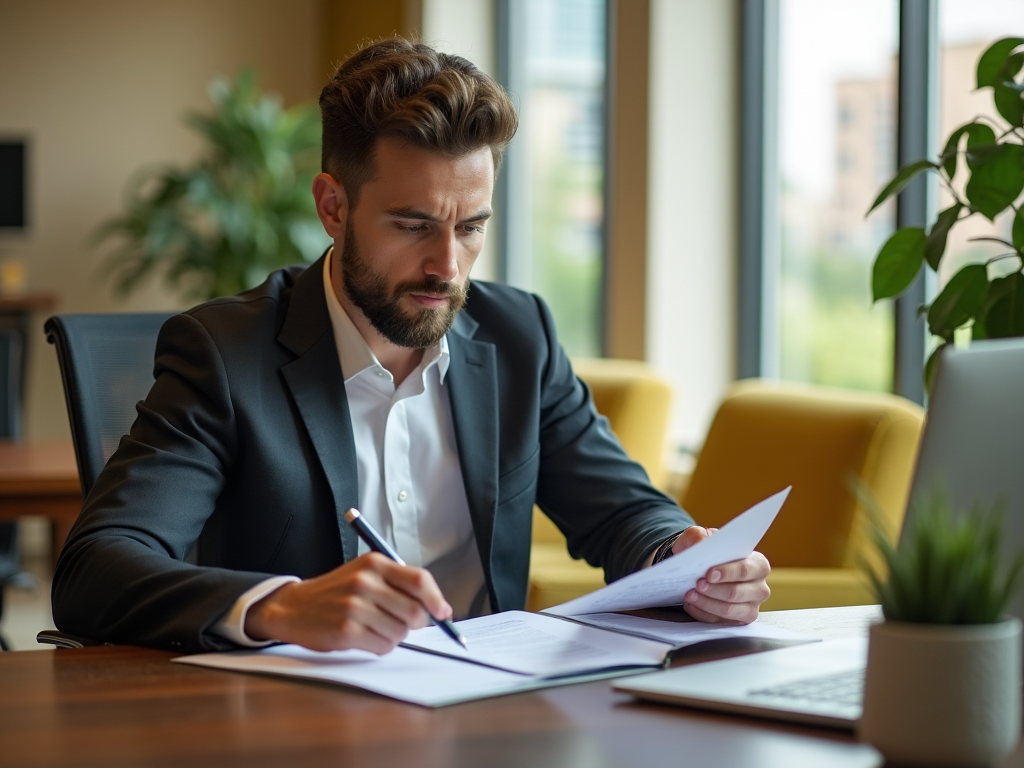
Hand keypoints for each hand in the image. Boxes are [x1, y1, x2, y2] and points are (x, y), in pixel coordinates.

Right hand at [244, 553, 451, 653]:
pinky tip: (365, 637)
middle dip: (415, 623)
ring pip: (400, 632)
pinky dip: (380, 647)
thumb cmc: (336, 592)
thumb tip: (437, 607)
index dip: (437, 599)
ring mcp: (354, 606)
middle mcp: (365, 582)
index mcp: (374, 564)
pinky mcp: (346, 630)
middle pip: (414, 610)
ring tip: (375, 628)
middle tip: (403, 623)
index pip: (419, 580)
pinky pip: (383, 646)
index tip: (443, 612)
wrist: (294, 607)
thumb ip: (398, 584)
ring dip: (394, 636)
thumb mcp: (365, 574)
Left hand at [673, 526, 770, 623]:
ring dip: (707, 603)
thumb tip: (702, 543)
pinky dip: (703, 613)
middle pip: (737, 593)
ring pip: (729, 610)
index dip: (728, 572)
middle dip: (715, 590)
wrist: (700, 566)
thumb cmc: (707, 551)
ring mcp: (750, 606)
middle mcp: (759, 587)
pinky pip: (720, 621)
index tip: (709, 574)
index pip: (746, 570)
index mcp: (758, 564)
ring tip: (690, 594)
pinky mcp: (737, 620)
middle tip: (698, 584)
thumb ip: (701, 536)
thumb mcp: (701, 536)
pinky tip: (691, 603)